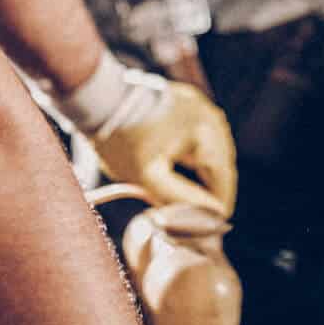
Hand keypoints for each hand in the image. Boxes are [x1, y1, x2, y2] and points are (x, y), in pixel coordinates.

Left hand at [89, 76, 237, 216]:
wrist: (98, 100)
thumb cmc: (121, 140)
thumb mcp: (149, 179)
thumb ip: (183, 198)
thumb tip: (212, 212)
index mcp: (207, 134)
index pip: (225, 179)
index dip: (218, 205)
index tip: (210, 224)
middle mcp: (210, 117)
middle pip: (221, 164)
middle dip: (212, 188)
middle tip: (198, 211)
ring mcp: (200, 106)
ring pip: (213, 149)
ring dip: (205, 171)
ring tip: (191, 192)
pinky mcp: (187, 100)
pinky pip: (202, 133)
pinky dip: (196, 152)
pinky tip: (182, 164)